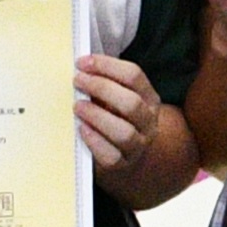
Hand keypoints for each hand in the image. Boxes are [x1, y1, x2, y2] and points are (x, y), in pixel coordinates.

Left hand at [71, 53, 163, 171]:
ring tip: (77, 106)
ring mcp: (138, 145)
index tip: (82, 63)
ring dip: (97, 116)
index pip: (134, 75)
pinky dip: (94, 141)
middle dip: (101, 88)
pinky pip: (111, 156)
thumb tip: (81, 68)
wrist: (126, 155)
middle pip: (131, 103)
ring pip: (124, 132)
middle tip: (77, 81)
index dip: (106, 66)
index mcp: (149, 98)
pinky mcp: (123, 164)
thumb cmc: (115, 118)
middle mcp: (148, 121)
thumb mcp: (117, 98)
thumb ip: (105, 84)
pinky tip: (82, 129)